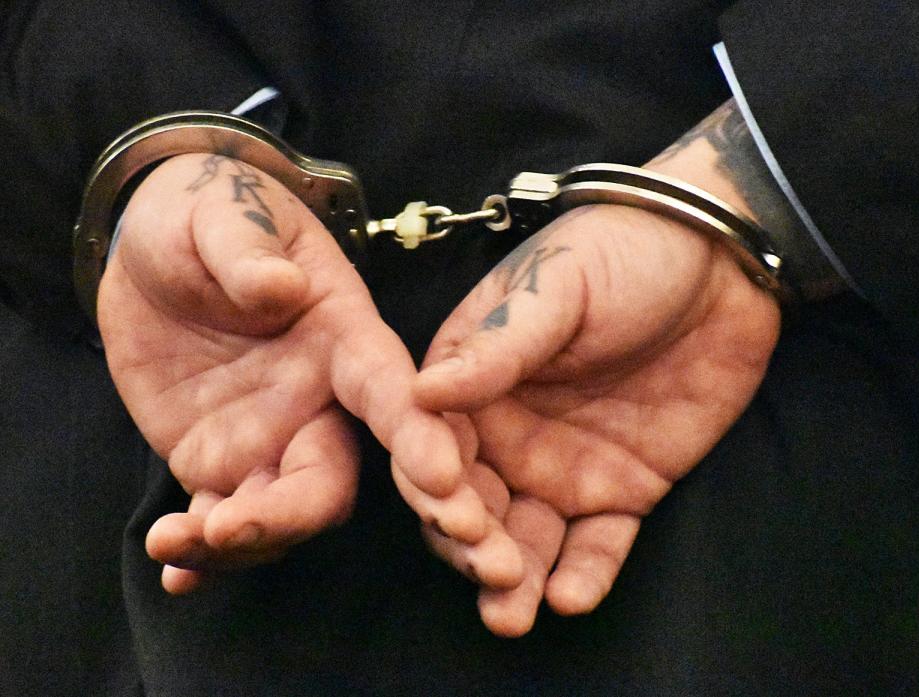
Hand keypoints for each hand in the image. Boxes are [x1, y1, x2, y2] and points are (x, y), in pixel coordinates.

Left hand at [99, 154, 488, 591]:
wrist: (157, 248)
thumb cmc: (211, 213)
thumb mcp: (226, 212)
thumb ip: (252, 250)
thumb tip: (278, 287)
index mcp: (344, 337)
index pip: (391, 390)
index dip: (418, 434)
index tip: (440, 478)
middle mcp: (321, 400)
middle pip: (333, 477)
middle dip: (299, 511)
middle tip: (238, 526)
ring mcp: (271, 437)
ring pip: (280, 512)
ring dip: (242, 541)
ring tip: (181, 540)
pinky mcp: (220, 460)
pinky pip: (219, 518)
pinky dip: (202, 555)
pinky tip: (177, 572)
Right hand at [412, 204, 780, 635]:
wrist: (723, 261)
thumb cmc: (624, 252)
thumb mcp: (557, 287)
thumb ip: (497, 346)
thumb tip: (421, 393)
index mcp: (475, 379)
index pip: (436, 444)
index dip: (436, 480)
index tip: (452, 505)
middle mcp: (508, 431)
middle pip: (472, 504)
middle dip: (472, 544)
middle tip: (493, 569)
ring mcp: (564, 464)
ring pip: (525, 537)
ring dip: (516, 580)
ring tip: (514, 613)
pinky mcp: (623, 488)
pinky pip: (597, 542)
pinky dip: (583, 574)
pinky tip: (572, 597)